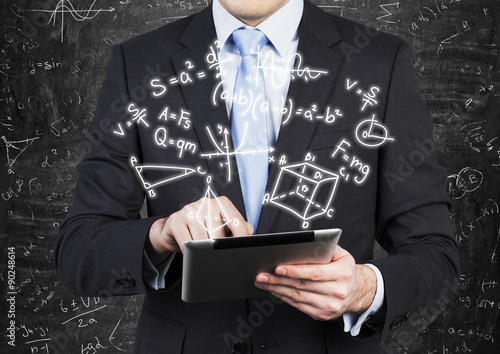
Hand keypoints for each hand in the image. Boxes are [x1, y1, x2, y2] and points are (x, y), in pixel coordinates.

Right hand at [146, 196, 252, 265]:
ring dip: (204, 251)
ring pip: (202, 238)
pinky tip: (192, 253)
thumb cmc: (203, 227)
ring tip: (205, 256)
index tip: (243, 250)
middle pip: (219, 232)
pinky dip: (190, 251)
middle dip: (220, 248)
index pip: (236, 220)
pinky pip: (186, 242)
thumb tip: (249, 232)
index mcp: (221, 203)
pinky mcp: (176, 220)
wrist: (175, 227)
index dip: (241, 237)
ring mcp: (190, 210)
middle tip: (222, 259)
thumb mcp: (222, 225)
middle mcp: (206, 203)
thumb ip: (238, 227)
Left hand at [254, 246, 376, 320]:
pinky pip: (299, 306)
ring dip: (277, 290)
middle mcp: (337, 291)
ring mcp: (329, 306)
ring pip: (298, 297)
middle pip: (302, 286)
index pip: (315, 273)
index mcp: (343, 274)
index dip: (295, 271)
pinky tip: (274, 291)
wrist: (356, 292)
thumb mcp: (342, 255)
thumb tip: (307, 244)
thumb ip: (326, 248)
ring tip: (263, 282)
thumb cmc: (344, 270)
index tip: (278, 268)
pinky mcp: (322, 314)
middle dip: (279, 280)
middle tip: (262, 275)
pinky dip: (284, 298)